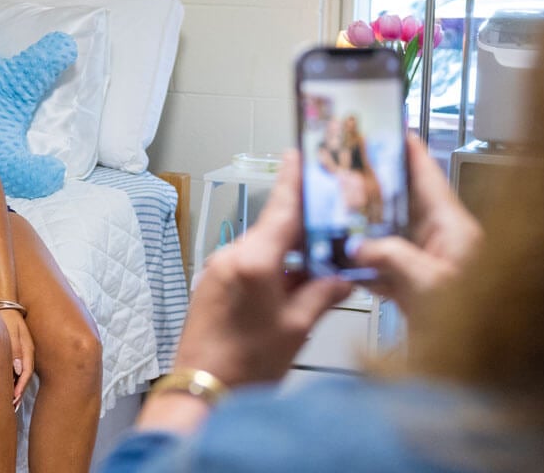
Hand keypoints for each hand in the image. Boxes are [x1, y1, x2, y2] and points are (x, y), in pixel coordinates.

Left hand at [0, 309, 34, 408]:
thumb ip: (15, 350)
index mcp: (27, 350)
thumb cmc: (6, 317)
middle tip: (12, 407)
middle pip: (24, 377)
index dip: (20, 388)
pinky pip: (17, 368)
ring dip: (16, 388)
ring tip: (11, 402)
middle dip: (19, 393)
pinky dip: (13, 379)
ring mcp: (23, 351)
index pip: (25, 373)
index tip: (14, 400)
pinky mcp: (18, 350)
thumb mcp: (10, 332)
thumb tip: (18, 370)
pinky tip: (8, 385)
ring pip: (21, 374)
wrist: (5, 303)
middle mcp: (27, 353)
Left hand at [177, 151, 352, 387]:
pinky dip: (274, 267)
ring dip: (292, 252)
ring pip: (264, 247)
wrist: (201, 390)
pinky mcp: (214, 284)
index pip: (281, 209)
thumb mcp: (297, 328)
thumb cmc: (244, 365)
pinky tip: (296, 283)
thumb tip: (343, 277)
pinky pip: (250, 263)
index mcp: (254, 260)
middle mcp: (232, 256)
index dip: (295, 180)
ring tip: (323, 263)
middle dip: (306, 226)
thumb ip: (323, 294)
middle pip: (275, 227)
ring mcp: (219, 269)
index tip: (301, 154)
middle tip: (335, 221)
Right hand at [352, 135, 482, 316]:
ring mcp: (430, 266)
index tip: (388, 128)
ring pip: (390, 234)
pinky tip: (341, 260)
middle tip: (345, 171)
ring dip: (363, 226)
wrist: (483, 376)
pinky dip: (363, 261)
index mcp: (455, 231)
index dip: (408, 152)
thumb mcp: (430, 286)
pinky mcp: (418, 290)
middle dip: (374, 188)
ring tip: (334, 211)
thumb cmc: (479, 329)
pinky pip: (385, 265)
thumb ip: (393, 257)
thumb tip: (360, 244)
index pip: (429, 178)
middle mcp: (444, 243)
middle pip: (403, 203)